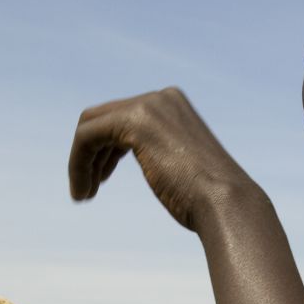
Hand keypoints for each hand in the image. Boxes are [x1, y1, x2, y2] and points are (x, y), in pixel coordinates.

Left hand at [68, 87, 259, 230]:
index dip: (103, 150)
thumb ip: (164, 154)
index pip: (120, 117)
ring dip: (80, 163)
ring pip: (89, 127)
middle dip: (89, 153)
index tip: (99, 180)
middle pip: (101, 117)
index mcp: (172, 105)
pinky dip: (77, 164)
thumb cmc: (209, 200)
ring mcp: (148, 106)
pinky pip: (86, 136)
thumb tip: (156, 162)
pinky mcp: (134, 121)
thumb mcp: (183, 168)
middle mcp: (160, 98)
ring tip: (83, 195)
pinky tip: (83, 192)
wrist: (226, 205)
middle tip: (87, 189)